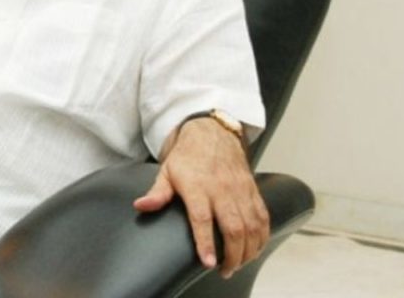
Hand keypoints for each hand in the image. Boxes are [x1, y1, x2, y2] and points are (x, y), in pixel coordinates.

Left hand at [133, 118, 268, 277]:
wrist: (212, 134)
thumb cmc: (188, 157)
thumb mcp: (167, 172)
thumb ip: (157, 193)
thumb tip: (140, 206)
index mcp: (198, 186)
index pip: (202, 218)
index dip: (206, 242)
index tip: (209, 262)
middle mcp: (222, 190)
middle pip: (233, 227)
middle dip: (232, 254)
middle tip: (225, 270)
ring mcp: (240, 190)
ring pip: (251, 225)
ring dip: (248, 250)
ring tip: (238, 264)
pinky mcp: (252, 191)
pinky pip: (262, 217)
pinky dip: (262, 236)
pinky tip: (254, 248)